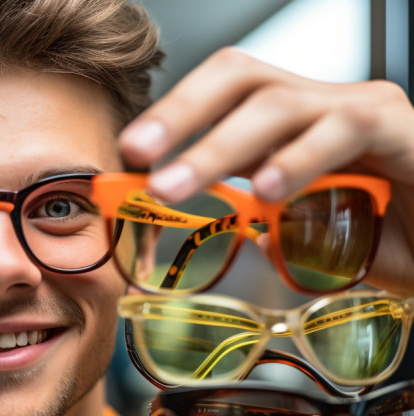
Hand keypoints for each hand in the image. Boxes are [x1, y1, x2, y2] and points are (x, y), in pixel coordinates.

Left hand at [119, 48, 413, 291]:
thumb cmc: (396, 235)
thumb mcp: (320, 237)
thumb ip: (283, 229)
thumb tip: (248, 234)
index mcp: (292, 124)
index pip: (223, 93)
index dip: (173, 115)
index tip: (128, 153)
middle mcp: (323, 104)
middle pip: (240, 79)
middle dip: (180, 115)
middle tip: (137, 155)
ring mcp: (363, 109)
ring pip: (280, 103)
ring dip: (218, 147)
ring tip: (175, 186)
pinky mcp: (401, 128)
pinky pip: (345, 128)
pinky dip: (299, 157)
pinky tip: (267, 190)